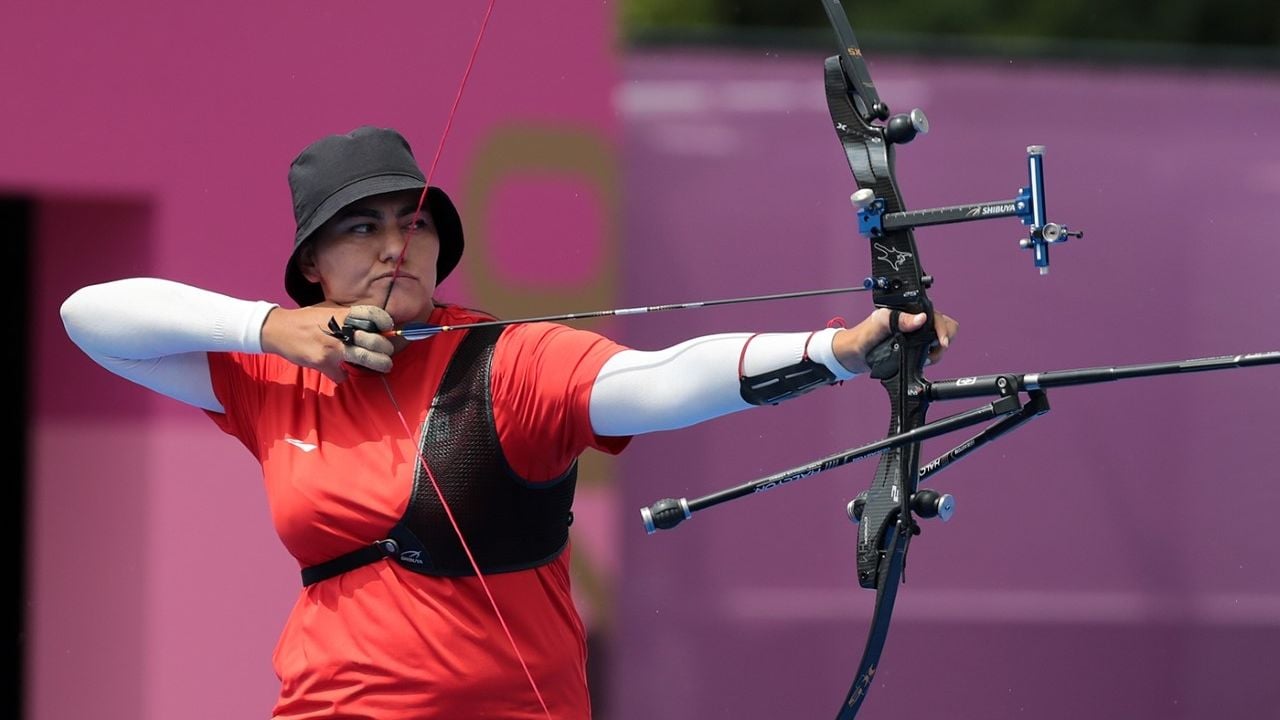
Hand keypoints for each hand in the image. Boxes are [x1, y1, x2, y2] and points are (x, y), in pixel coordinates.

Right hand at [260, 305, 395, 381]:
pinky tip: (341, 372)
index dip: (385, 323)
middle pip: (375, 341)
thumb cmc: (307, 319)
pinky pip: (341, 374)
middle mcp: (341, 329)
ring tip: (384, 366)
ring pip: (365, 358)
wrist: (279, 329)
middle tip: (387, 353)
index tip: (388, 329)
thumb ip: (348, 317)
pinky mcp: (323, 361)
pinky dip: (343, 376)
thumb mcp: (329, 310)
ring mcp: (333, 345)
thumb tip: (371, 325)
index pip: (374, 314)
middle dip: (385, 350)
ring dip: (378, 364)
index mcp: (343, 314)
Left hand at [833, 308, 958, 373]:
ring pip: (940, 342)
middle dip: (942, 341)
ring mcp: (917, 335)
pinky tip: (920, 361)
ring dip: (936, 352)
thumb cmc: (863, 334)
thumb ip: (899, 320)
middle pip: (945, 327)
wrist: (854, 354)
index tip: (941, 342)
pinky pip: (932, 352)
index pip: (937, 316)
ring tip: (923, 358)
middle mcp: (916, 321)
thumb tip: (920, 318)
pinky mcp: (915, 348)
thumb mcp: (880, 323)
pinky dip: (931, 358)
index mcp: (910, 310)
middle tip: (932, 352)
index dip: (942, 329)